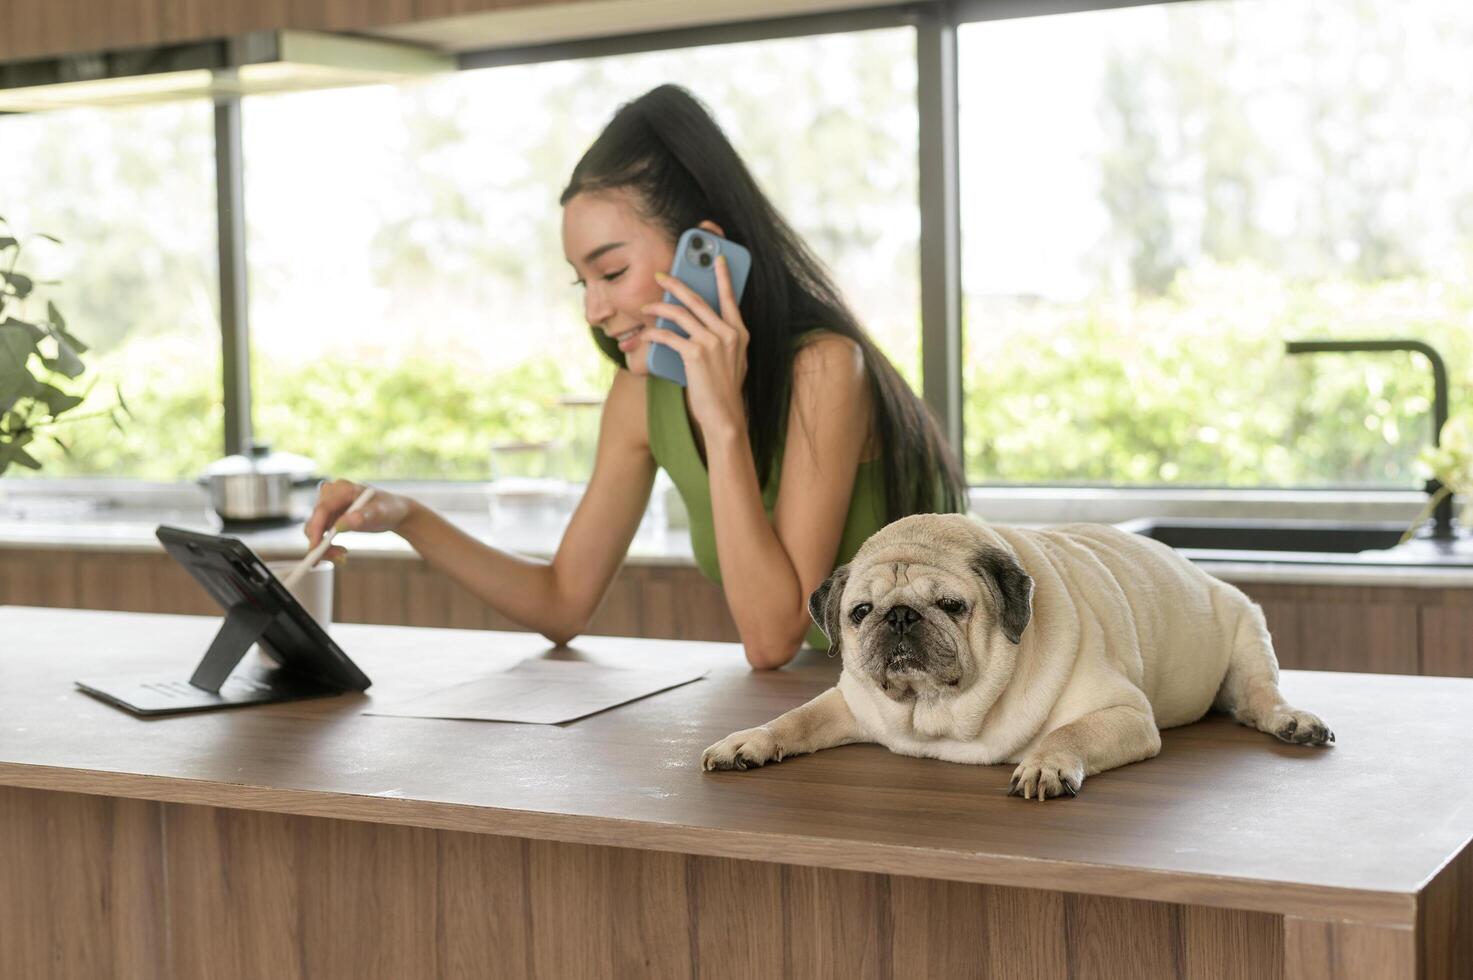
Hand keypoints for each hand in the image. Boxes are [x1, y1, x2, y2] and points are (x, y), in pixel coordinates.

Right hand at [303, 479, 413, 559]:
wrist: (394, 513)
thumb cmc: (389, 509)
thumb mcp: (380, 513)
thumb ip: (362, 517)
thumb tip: (341, 525)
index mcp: (343, 488)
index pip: (322, 508)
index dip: (316, 529)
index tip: (316, 549)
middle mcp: (331, 494)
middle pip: (315, 520)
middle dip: (320, 542)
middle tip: (338, 558)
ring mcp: (329, 505)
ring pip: (315, 529)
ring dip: (324, 547)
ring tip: (342, 557)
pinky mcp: (329, 516)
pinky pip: (320, 533)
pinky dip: (326, 546)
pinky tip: (340, 554)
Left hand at [642, 255, 748, 439]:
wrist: (724, 416)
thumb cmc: (725, 390)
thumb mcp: (733, 361)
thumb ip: (723, 340)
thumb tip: (702, 325)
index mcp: (740, 333)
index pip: (730, 298)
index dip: (723, 277)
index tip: (718, 259)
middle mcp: (728, 334)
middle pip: (698, 300)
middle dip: (677, 284)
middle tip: (661, 276)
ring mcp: (713, 343)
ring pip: (681, 315)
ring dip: (659, 308)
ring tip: (646, 307)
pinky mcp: (696, 354)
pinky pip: (669, 336)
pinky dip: (654, 334)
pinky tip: (645, 334)